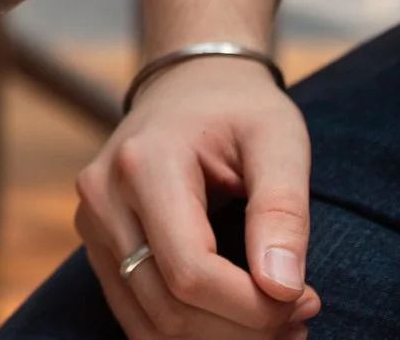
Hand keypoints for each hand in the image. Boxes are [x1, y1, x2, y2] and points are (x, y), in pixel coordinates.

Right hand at [73, 59, 318, 339]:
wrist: (187, 85)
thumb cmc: (239, 108)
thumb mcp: (278, 141)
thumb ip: (283, 212)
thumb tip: (282, 290)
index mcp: (143, 164)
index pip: (191, 272)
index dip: (254, 308)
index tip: (308, 300)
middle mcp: (103, 196)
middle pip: (170, 306)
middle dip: (244, 328)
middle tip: (302, 311)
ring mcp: (91, 222)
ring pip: (151, 321)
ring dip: (219, 337)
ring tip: (276, 319)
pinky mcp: (97, 243)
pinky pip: (137, 313)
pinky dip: (190, 331)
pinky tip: (236, 318)